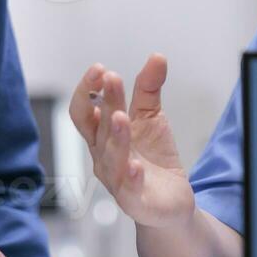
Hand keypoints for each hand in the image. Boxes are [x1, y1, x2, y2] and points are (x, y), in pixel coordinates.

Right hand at [70, 55, 194, 228]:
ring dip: (115, 135)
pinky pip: (128, 188)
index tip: (100, 68)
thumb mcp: (151, 118)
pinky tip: (136, 166)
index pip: (85, 111)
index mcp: (102, 136)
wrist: (171, 200)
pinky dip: (130, 176)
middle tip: (109, 77)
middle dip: (103, 102)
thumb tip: (157, 56)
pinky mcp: (134, 199)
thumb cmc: (152, 158)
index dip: (87, 89)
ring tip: (121, 115)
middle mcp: (103, 157)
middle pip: (97, 128)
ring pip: (110, 156)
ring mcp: (116, 179)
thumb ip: (148, 89)